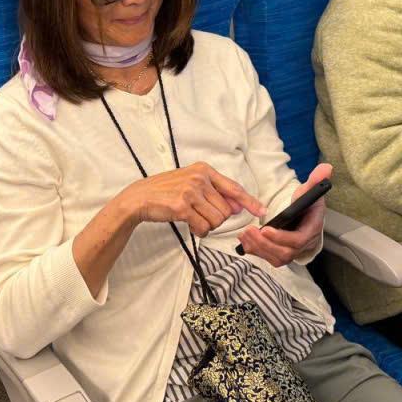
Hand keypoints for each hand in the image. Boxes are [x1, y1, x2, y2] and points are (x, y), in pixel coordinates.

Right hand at [119, 163, 264, 237]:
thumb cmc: (166, 191)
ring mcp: (191, 191)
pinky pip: (203, 227)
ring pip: (216, 220)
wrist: (140, 197)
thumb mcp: (191, 184)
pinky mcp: (183, 206)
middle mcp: (200, 178)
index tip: (262, 210)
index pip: (233, 188)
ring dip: (207, 226)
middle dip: (216, 218)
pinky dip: (199, 230)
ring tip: (193, 219)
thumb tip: (238, 206)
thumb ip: (215, 193)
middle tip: (200, 215)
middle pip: (226, 210)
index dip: (249, 201)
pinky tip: (189, 224)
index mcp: (204, 170)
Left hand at [237, 164, 331, 266]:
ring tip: (245, 234)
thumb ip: (316, 180)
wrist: (306, 217)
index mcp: (311, 229)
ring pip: (276, 258)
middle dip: (266, 244)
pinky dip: (256, 251)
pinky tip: (244, 240)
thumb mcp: (310, 190)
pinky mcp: (282, 254)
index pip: (298, 240)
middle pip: (286, 253)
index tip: (265, 229)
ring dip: (259, 248)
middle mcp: (304, 245)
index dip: (282, 237)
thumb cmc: (307, 203)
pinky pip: (269, 258)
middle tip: (250, 231)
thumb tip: (326, 167)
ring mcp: (293, 252)